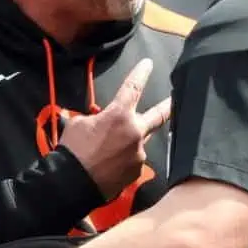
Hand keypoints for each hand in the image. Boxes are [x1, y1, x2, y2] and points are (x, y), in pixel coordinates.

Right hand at [59, 58, 171, 199]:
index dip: (141, 73)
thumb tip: (97, 121)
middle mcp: (135, 132)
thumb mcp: (78, 124)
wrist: (72, 183)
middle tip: (174, 101)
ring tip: (109, 151)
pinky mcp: (136, 171)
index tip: (148, 64)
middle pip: (158, 116)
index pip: (133, 87)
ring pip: (138, 142)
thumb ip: (94, 119)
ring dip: (129, 142)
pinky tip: (110, 165)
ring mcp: (138, 153)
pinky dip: (124, 159)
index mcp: (119, 115)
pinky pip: (132, 160)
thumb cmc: (73, 150)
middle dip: (167, 107)